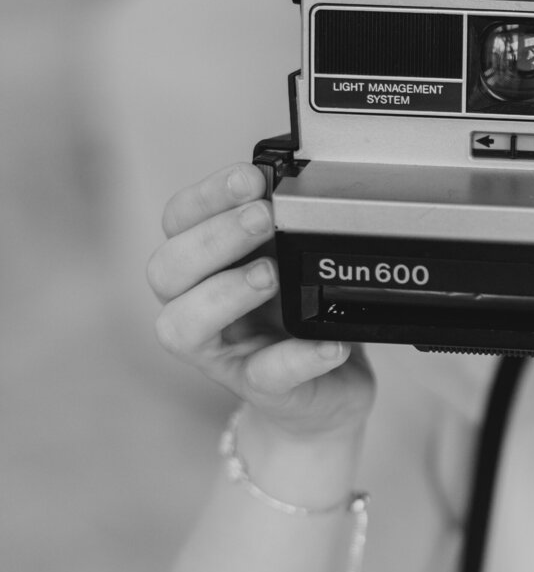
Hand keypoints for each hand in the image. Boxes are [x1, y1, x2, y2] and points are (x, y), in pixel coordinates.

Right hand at [147, 164, 374, 438]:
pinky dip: (296, 358)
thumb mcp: (291, 261)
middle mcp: (197, 308)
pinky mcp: (263, 392)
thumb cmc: (300, 315)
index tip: (250, 178)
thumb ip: (281, 229)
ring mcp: (224, 354)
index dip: (206, 197)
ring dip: (224, 293)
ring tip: (271, 274)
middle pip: (165, 269)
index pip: (178, 221)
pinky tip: (328, 344)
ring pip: (181, 327)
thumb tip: (294, 187)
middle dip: (213, 237)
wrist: (330, 393)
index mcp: (203, 265)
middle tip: (264, 217)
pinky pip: (264, 377)